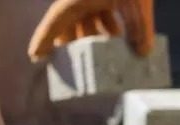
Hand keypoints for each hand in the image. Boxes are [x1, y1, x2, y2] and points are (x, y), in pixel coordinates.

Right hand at [28, 0, 154, 62]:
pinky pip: (101, 9)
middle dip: (74, 44)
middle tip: (75, 64)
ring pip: (87, 18)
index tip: (36, 57)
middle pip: (70, 24)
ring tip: (106, 54)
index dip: (42, 41)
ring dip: (95, 36)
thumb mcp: (137, 0)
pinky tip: (122, 35)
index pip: (53, 24)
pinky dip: (109, 22)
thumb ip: (140, 27)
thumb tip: (144, 52)